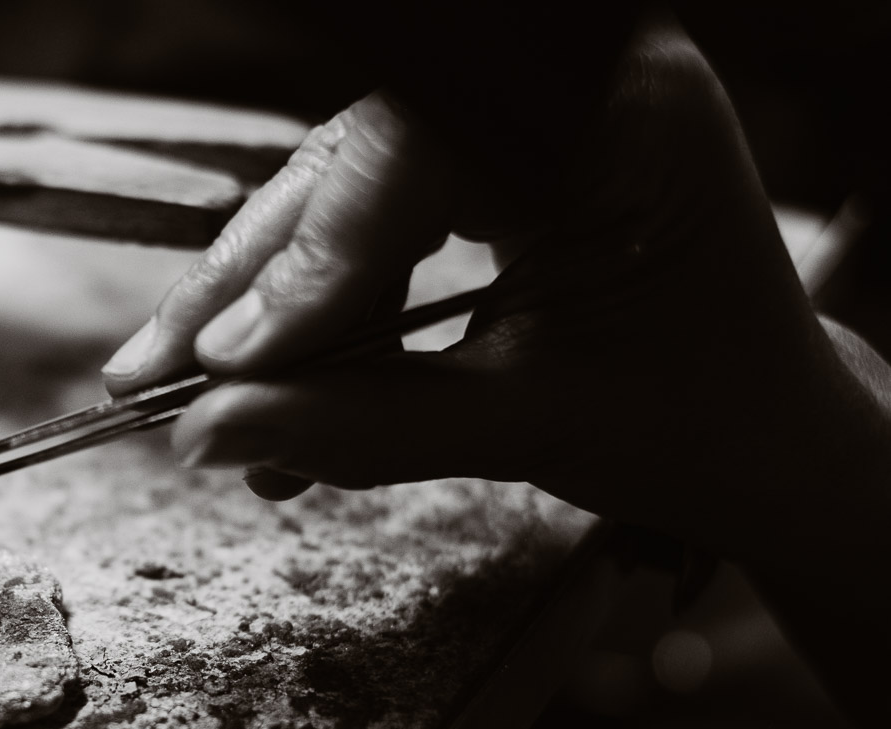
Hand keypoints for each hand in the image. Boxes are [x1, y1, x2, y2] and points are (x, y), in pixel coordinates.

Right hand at [101, 21, 876, 561]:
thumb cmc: (692, 425)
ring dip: (269, 315)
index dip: (315, 259)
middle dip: (254, 290)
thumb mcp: (527, 426)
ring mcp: (523, 124)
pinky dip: (318, 316)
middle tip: (157, 380)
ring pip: (344, 201)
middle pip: (358, 168)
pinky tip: (272, 392)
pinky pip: (370, 227)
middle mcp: (566, 97)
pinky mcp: (490, 166)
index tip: (229, 365)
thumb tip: (208, 434)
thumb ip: (366, 426)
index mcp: (617, 122)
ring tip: (212, 417)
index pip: (418, 151)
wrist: (762, 438)